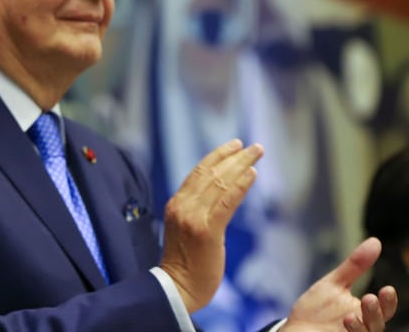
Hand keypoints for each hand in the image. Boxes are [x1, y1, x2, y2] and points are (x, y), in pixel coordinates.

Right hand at [159, 139, 262, 312]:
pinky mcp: (207, 230)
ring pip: (219, 182)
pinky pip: (226, 202)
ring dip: (241, 165)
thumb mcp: (185, 230)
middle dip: (233, 156)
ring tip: (257, 152)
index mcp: (176, 204)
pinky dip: (240, 185)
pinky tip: (252, 174)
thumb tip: (216, 199)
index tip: (234, 146)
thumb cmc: (185, 265)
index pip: (198, 172)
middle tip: (253, 146)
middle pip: (210, 172)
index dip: (217, 156)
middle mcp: (182, 205)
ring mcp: (193, 217)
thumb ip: (196, 212)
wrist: (177, 288)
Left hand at [281, 238, 397, 331]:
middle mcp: (364, 328)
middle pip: (378, 324)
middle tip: (369, 298)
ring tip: (350, 316)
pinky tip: (344, 323)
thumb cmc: (318, 309)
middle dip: (375, 313)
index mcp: (366, 313)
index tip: (387, 289)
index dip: (388, 301)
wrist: (296, 330)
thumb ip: (355, 266)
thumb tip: (376, 241)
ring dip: (362, 326)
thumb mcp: (334, 284)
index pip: (384, 309)